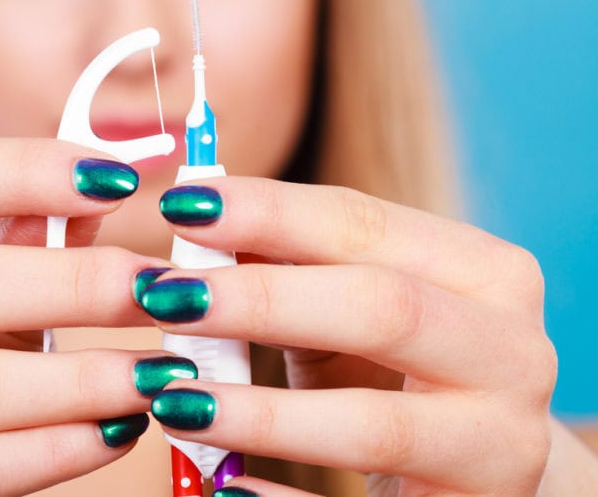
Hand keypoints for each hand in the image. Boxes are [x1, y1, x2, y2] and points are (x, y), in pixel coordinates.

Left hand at [140, 178, 555, 495]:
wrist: (478, 464)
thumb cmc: (393, 363)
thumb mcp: (350, 301)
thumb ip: (287, 262)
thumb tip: (193, 221)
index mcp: (485, 273)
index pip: (364, 223)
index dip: (266, 212)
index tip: (179, 205)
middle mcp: (511, 355)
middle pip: (381, 309)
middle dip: (260, 300)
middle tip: (162, 297)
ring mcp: (500, 447)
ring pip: (375, 427)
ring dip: (260, 414)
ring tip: (170, 398)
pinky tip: (223, 485)